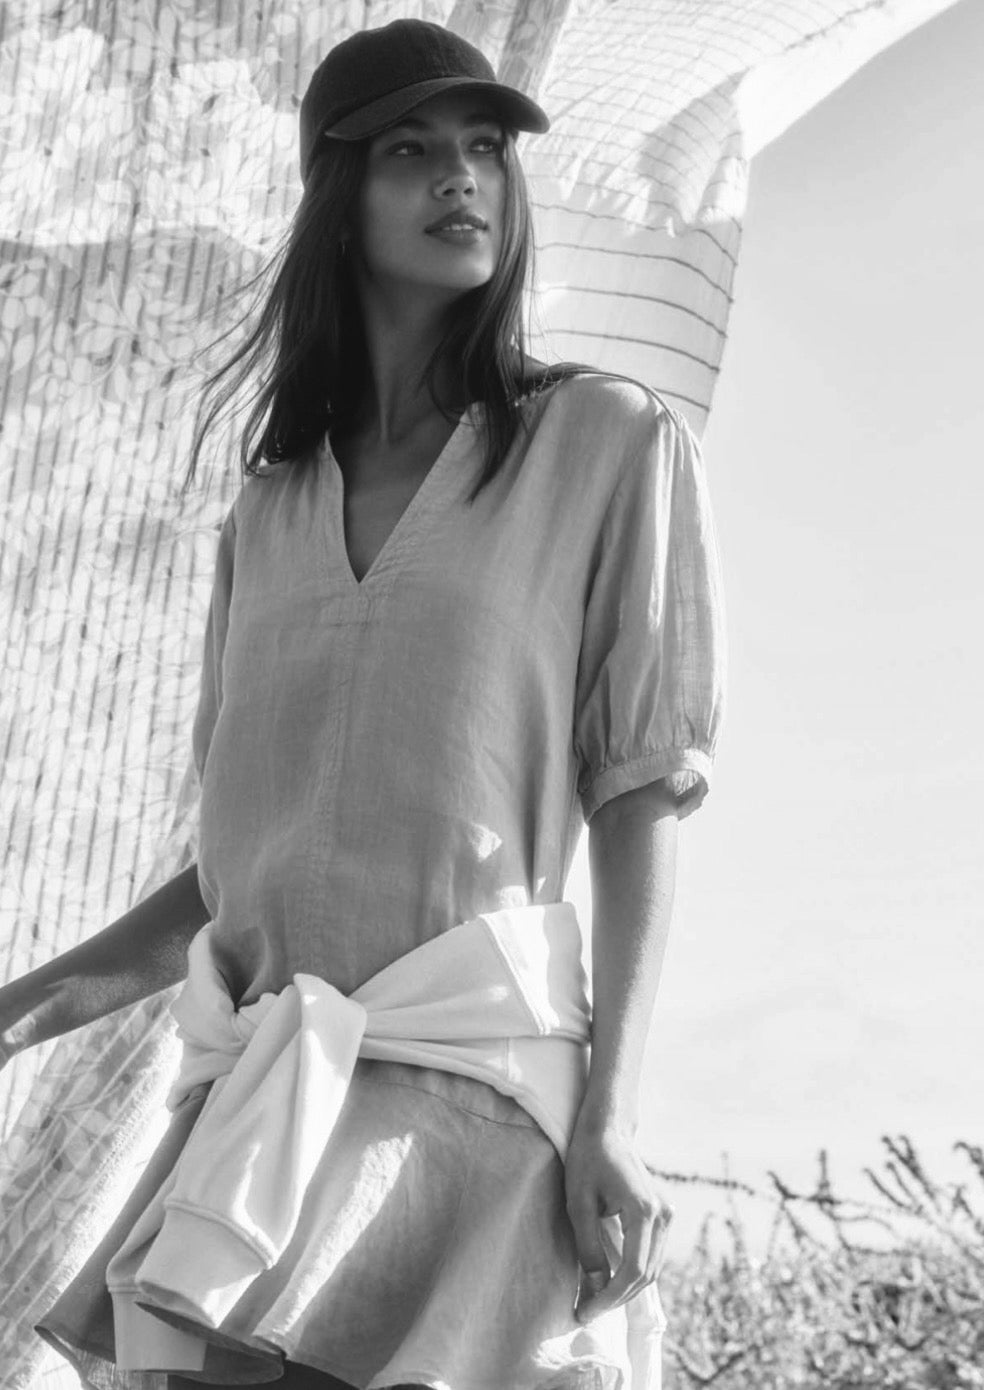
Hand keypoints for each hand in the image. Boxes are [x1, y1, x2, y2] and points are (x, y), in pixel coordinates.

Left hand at [564, 1120, 672, 1322]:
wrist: (607, 1129)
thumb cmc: (588, 1160)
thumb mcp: (579, 1205)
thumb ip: (589, 1248)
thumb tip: (595, 1289)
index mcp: (644, 1210)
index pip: (632, 1270)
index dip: (609, 1296)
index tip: (585, 1311)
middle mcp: (663, 1214)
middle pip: (645, 1274)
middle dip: (616, 1298)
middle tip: (586, 1310)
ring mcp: (666, 1213)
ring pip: (652, 1268)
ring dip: (625, 1288)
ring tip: (595, 1300)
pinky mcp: (663, 1213)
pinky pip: (652, 1254)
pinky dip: (633, 1272)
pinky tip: (610, 1280)